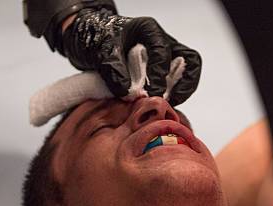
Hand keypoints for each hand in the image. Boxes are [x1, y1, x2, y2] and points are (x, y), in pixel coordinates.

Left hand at [61, 9, 201, 105]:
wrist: (84, 37)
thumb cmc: (95, 35)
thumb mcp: (101, 49)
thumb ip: (114, 70)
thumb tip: (129, 93)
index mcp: (149, 31)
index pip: (163, 53)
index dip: (159, 76)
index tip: (151, 94)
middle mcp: (161, 42)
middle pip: (188, 62)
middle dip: (182, 84)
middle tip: (167, 101)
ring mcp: (161, 57)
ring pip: (185, 73)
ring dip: (179, 91)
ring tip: (166, 107)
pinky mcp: (156, 71)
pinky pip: (173, 84)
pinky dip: (169, 96)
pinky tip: (157, 107)